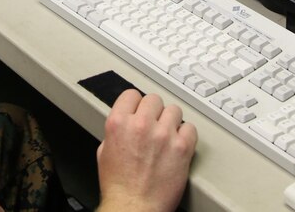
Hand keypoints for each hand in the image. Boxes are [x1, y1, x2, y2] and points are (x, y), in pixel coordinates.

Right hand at [96, 89, 196, 211]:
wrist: (134, 206)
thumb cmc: (119, 186)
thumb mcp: (104, 152)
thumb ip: (115, 131)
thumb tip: (125, 124)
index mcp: (118, 123)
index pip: (131, 94)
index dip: (135, 103)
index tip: (139, 109)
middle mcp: (141, 125)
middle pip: (154, 99)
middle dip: (153, 111)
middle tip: (154, 123)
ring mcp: (163, 135)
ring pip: (174, 110)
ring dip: (170, 120)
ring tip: (167, 133)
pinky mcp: (182, 148)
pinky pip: (190, 128)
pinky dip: (186, 133)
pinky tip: (179, 142)